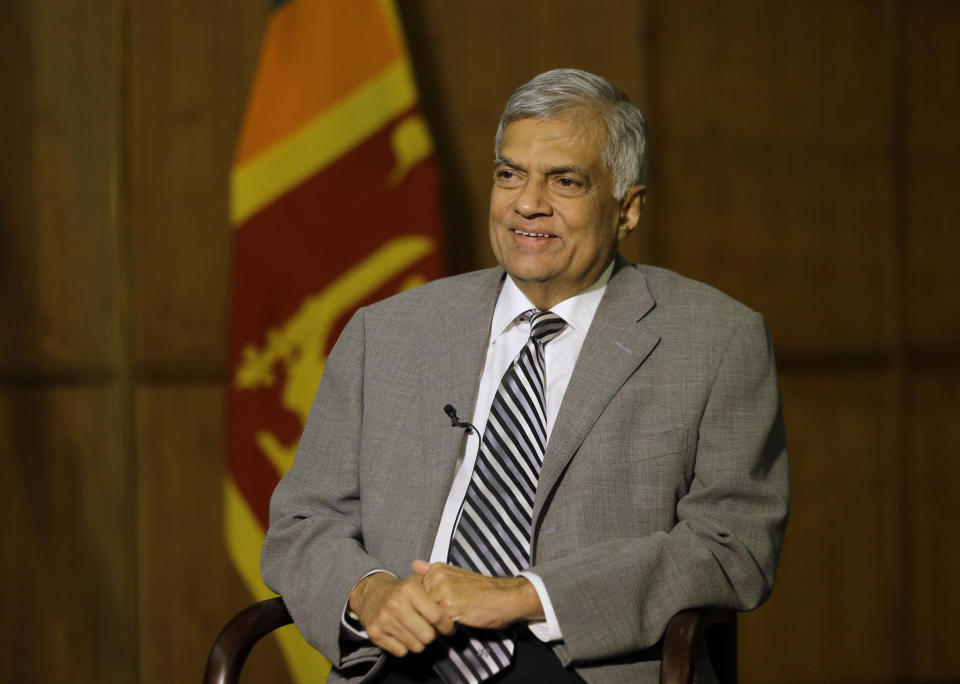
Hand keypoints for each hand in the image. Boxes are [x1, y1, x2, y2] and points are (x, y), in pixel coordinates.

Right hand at [348, 572, 454, 656]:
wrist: (371, 593)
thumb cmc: (400, 590)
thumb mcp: (417, 582)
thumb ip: (436, 591)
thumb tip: (455, 604)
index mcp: (409, 590)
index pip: (436, 616)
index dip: (447, 624)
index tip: (449, 626)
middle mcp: (396, 604)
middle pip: (427, 635)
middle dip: (434, 635)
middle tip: (433, 631)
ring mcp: (384, 620)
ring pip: (416, 646)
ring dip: (420, 642)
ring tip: (418, 631)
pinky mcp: (375, 633)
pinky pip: (401, 651)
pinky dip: (406, 646)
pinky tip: (405, 635)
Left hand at [412, 560, 543, 628]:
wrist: (505, 597)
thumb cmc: (482, 590)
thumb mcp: (456, 575)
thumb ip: (432, 572)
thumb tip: (414, 564)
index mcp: (437, 569)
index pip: (417, 594)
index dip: (430, 604)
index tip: (446, 602)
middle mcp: (437, 578)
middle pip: (420, 606)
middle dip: (432, 614)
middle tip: (454, 610)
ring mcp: (443, 592)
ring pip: (427, 616)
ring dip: (439, 622)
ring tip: (458, 614)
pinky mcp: (450, 608)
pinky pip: (438, 625)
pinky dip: (448, 627)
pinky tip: (462, 619)